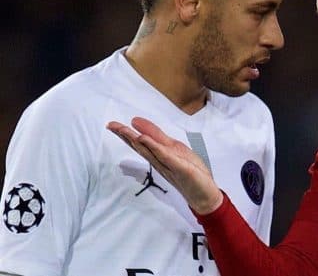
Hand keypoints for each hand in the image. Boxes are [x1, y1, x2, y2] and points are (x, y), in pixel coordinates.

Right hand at [106, 117, 222, 214]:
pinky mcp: (181, 168)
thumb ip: (158, 138)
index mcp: (160, 156)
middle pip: (140, 147)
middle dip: (126, 136)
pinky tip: (144, 139)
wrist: (204, 194)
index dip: (127, 134)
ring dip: (135, 140)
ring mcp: (170, 165)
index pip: (141, 143)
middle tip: (111, 126)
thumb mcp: (175, 149)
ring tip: (123, 130)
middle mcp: (161, 161)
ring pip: (149, 151)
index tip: (112, 125)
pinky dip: (154, 147)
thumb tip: (140, 126)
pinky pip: (166, 157)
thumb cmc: (191, 172)